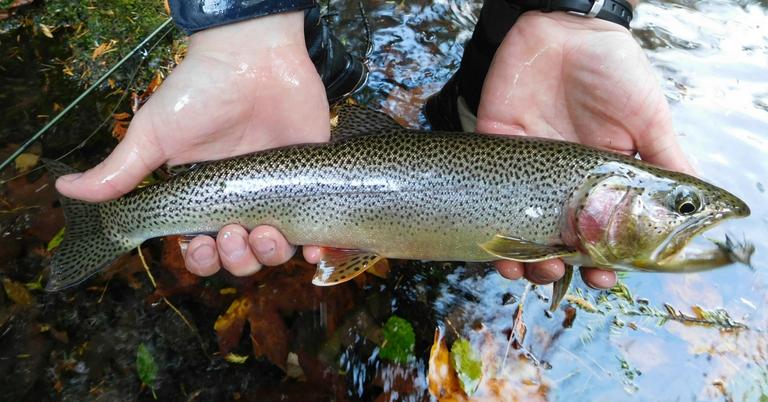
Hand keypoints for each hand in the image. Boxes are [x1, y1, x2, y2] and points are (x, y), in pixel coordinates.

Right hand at [55, 12, 328, 276]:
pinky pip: (315, 227)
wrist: (253, 56)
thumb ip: (119, 170)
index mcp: (202, 196)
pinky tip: (311, 251)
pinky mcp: (308, 179)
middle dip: (236, 258)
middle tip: (236, 232)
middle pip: (239, 256)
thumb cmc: (199, 91)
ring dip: (269, 255)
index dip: (201, 259)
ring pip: (275, 249)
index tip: (201, 246)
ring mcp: (276, 191)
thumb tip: (64, 189)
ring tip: (266, 233)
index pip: (201, 246)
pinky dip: (314, 248)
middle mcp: (239, 200)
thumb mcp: (154, 134)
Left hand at [477, 12, 693, 287]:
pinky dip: (489, 226)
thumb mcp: (648, 118)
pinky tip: (496, 249)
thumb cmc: (613, 70)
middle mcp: (563, 179)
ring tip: (528, 268)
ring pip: (519, 226)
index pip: (600, 229)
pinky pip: (487, 193)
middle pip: (556, 236)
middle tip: (558, 272)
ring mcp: (528, 167)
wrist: (566, 28)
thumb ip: (664, 161)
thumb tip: (691, 210)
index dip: (601, 258)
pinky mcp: (497, 147)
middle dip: (557, 265)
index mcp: (601, 176)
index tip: (602, 278)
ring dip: (522, 257)